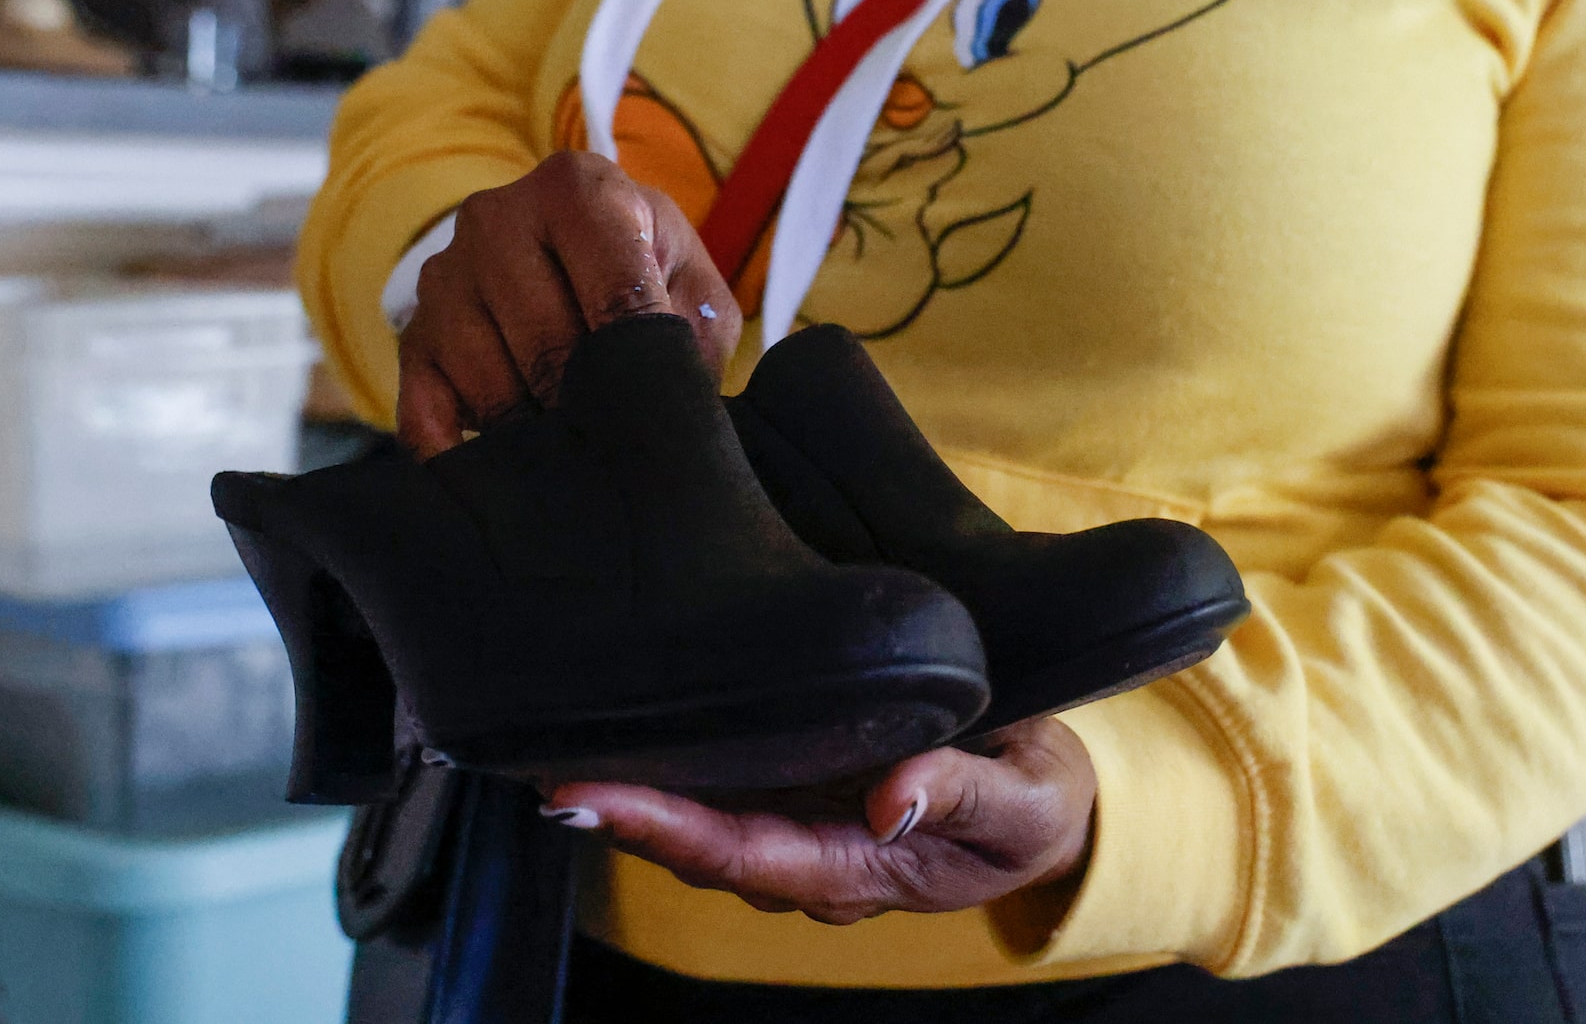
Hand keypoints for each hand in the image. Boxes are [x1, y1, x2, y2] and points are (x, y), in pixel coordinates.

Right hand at [399, 150, 739, 450]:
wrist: (585, 265)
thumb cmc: (651, 278)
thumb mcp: (695, 295)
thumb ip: (691, 335)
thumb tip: (658, 402)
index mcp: (578, 188)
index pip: (614, 289)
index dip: (640, 360)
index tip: (654, 402)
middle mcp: (496, 216)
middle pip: (548, 344)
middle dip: (589, 401)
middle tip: (617, 429)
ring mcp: (445, 276)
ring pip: (491, 385)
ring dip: (537, 429)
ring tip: (573, 433)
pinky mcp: (413, 334)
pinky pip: (427, 414)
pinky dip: (465, 454)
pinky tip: (504, 467)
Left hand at [541, 719, 1096, 928]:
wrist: (1051, 802)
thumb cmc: (1038, 801)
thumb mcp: (1027, 800)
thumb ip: (962, 795)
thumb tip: (889, 801)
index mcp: (858, 869)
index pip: (740, 854)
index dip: (658, 828)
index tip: (586, 796)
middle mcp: (811, 857)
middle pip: (694, 842)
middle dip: (616, 806)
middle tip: (534, 757)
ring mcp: (799, 823)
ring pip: (695, 814)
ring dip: (629, 782)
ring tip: (547, 733)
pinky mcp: (799, 782)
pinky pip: (719, 780)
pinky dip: (665, 756)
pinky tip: (621, 715)